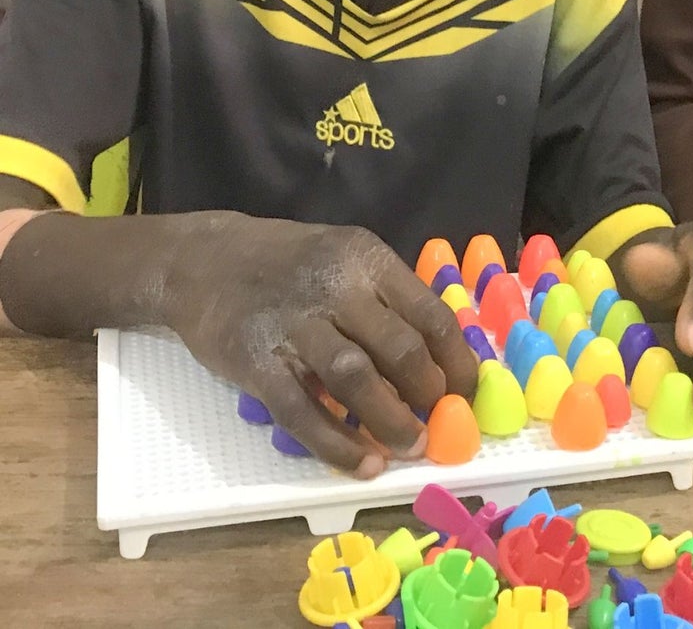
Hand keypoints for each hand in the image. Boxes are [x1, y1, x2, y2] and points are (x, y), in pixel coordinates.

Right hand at [165, 212, 476, 475]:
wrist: (200, 261)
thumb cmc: (286, 261)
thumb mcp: (344, 255)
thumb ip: (385, 296)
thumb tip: (436, 354)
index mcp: (366, 258)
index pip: (429, 312)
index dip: (455, 358)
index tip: (465, 390)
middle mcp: (335, 286)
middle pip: (399, 347)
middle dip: (427, 392)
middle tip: (438, 421)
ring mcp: (293, 325)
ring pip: (355, 379)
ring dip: (390, 420)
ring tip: (411, 447)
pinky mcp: (255, 362)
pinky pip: (303, 411)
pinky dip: (337, 443)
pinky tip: (363, 464)